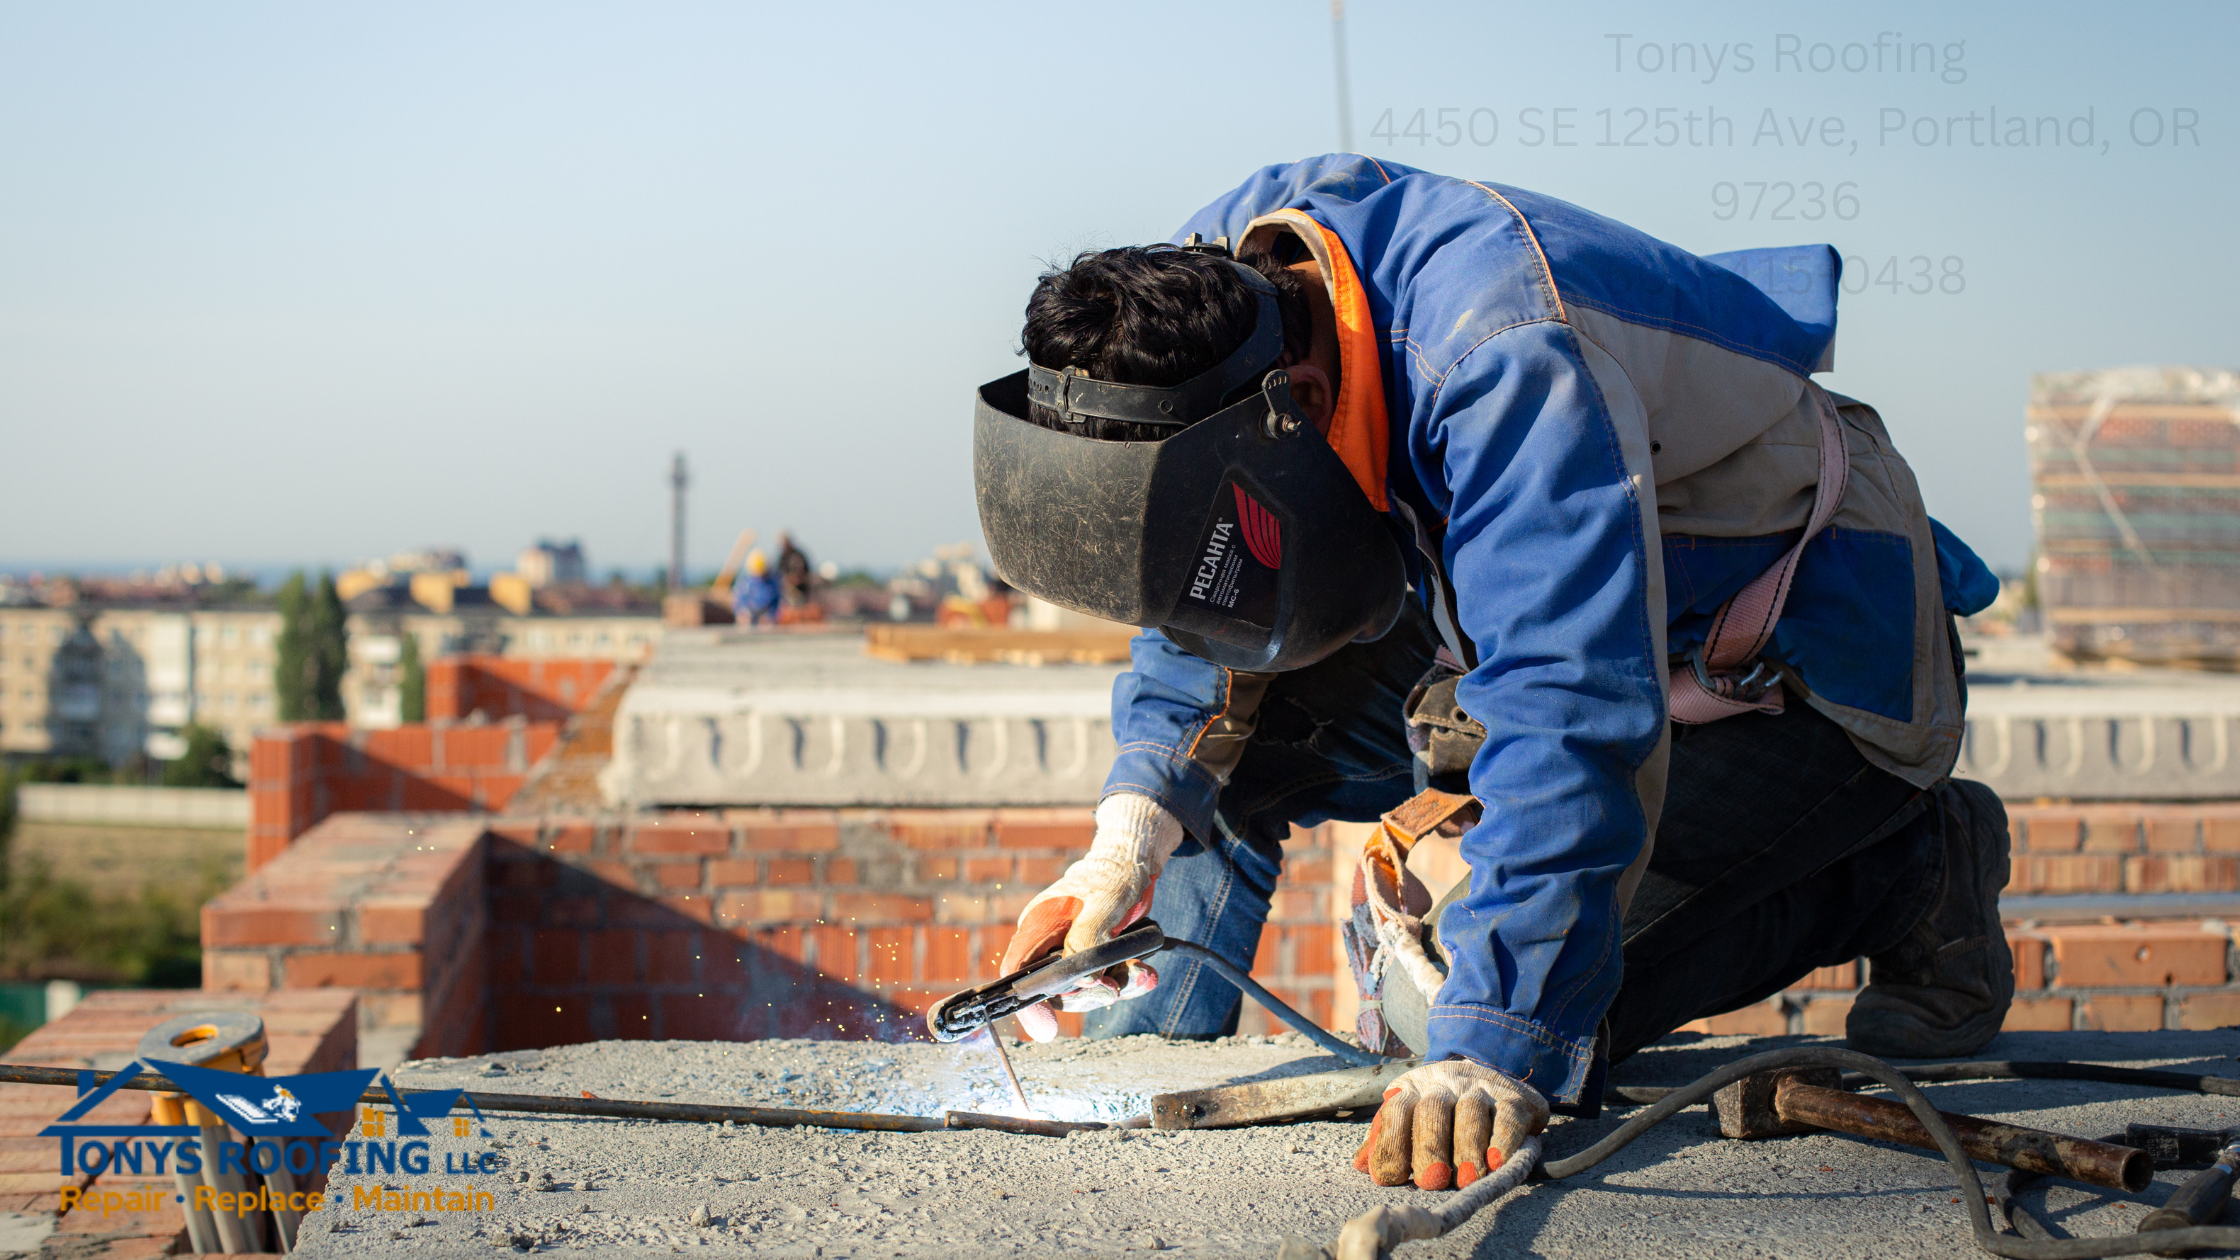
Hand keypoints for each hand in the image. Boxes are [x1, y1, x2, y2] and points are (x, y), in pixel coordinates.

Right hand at [997, 793, 1183, 1041]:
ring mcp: (1073, 954)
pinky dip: (1128, 982)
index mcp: (1038, 927)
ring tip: (1142, 972)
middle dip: (1089, 994)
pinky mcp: (1096, 959)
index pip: (1017, 972)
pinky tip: (1146, 973)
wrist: (1134, 865)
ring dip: (1117, 987)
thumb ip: (1088, 939)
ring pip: (1085, 991)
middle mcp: (1050, 945)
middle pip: (1056, 991)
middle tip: (1115, 986)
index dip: (1027, 1003)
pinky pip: (1107, 982)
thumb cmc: (1113, 876)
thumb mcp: (1104, 904)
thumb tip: (1082, 980)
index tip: (1047, 1029)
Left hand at [1352, 1059, 1548, 1189]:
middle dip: (1429, 1147)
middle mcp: (1444, 1084)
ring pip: (1470, 1112)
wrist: (1492, 1066)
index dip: (1390, 1142)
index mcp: (1413, 1089)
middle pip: (1432, 1111)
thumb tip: (1361, 1165)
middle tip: (1431, 1180)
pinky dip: (1503, 1139)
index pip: (1396, 1110)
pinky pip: (1508, 1116)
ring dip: (1467, 1148)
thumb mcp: (1411, 1115)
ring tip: (1466, 1180)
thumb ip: (1386, 1138)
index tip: (1389, 1177)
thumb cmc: (1444, 1108)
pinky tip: (1496, 1161)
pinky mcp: (1514, 1098)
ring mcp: (1480, 1088)